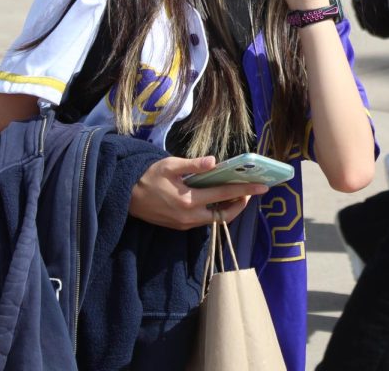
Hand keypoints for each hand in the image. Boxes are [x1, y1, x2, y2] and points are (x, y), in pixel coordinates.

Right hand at [128, 155, 267, 229]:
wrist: (126, 197)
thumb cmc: (148, 177)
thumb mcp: (170, 165)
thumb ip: (193, 165)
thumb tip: (215, 161)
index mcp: (189, 200)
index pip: (224, 195)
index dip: (245, 190)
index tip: (262, 186)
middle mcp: (190, 217)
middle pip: (225, 215)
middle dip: (241, 203)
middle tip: (250, 190)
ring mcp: (185, 224)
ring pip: (215, 220)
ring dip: (229, 208)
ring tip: (238, 193)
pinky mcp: (180, 226)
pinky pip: (205, 221)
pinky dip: (216, 211)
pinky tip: (218, 199)